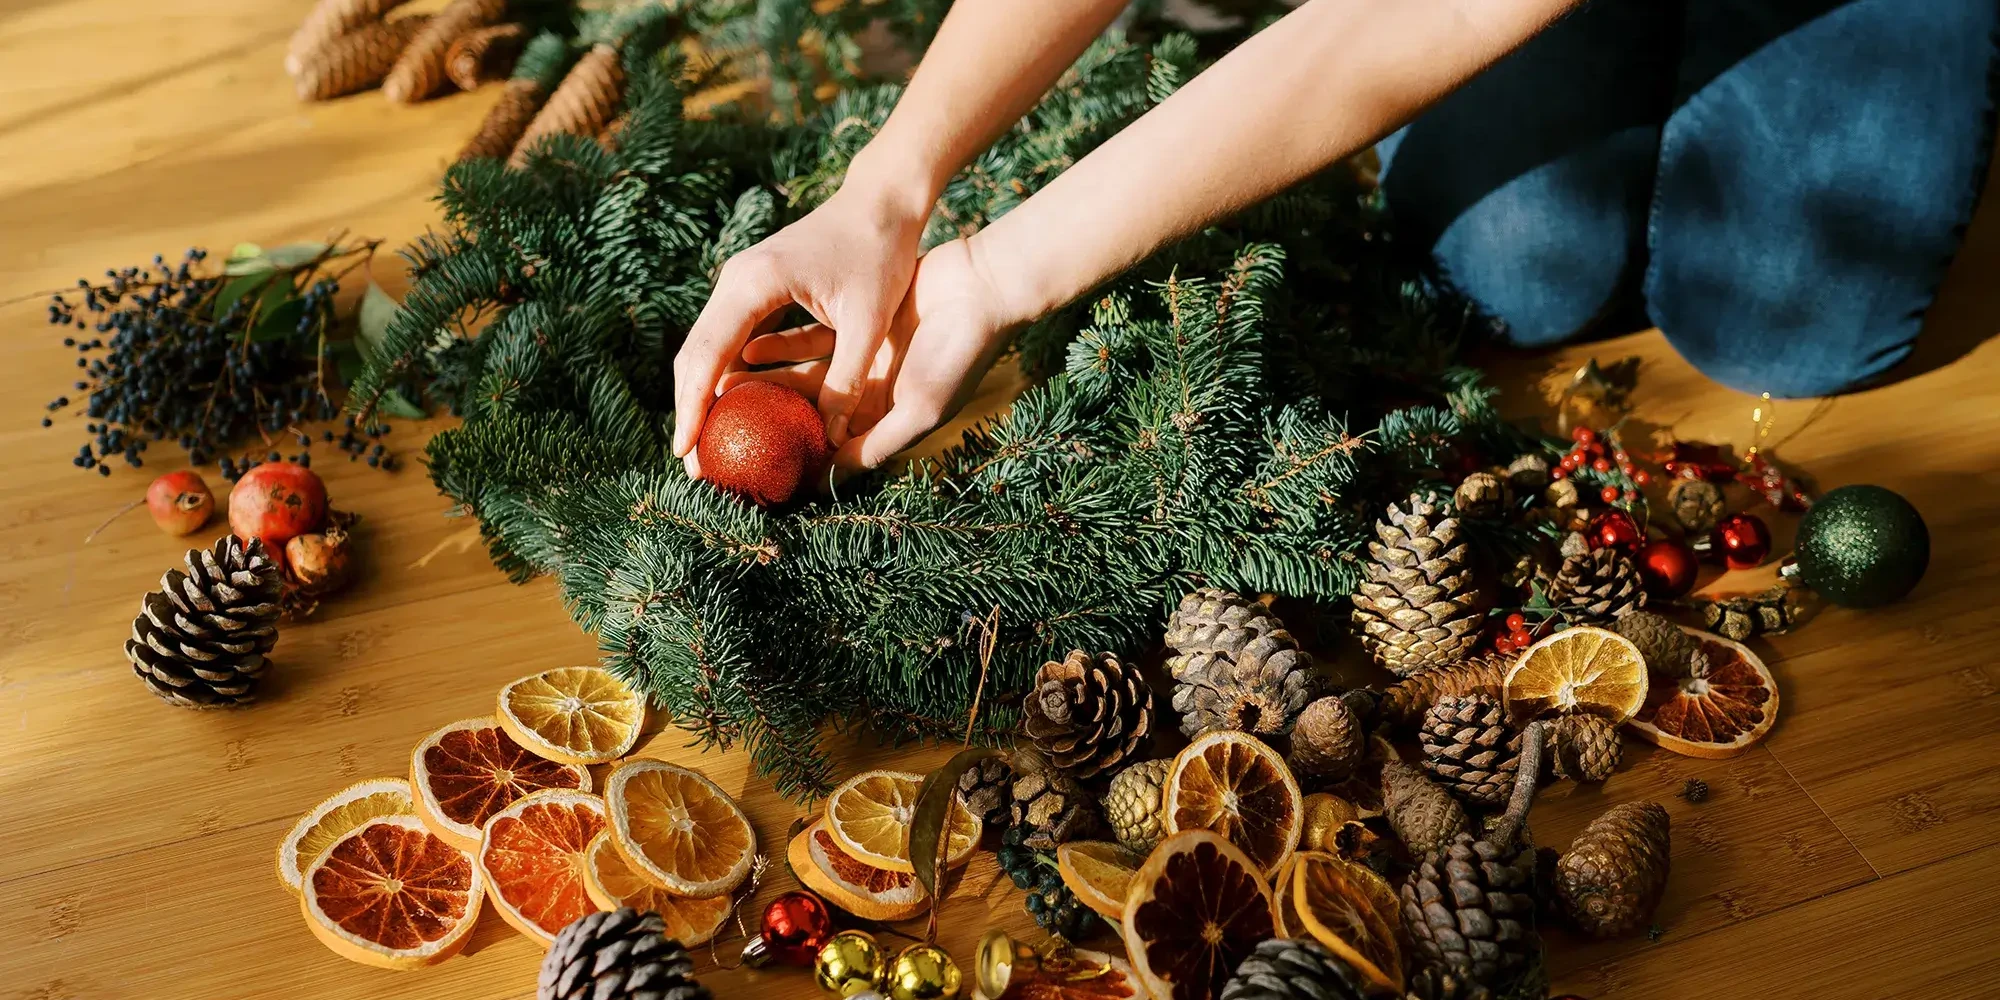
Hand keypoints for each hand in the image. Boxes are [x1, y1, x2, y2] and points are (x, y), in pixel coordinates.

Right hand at [672, 177, 929, 474]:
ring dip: (703, 395)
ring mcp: (741, 283)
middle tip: (693, 464)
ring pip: (707, 348)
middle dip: (689, 411)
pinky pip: (729, 338)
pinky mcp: (755, 289)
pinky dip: (725, 375)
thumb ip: (846, 381)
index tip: (684, 453)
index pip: (707, 356)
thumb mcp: (868, 322)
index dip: (692, 409)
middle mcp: (736, 281)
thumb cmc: (879, 253)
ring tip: (705, 445)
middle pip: (694, 355)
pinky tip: (733, 410)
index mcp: (754, 284)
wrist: (880, 201)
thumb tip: (828, 438)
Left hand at [720, 237, 1019, 471]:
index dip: (798, 463)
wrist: (982, 287)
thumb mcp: (918, 408)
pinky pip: (809, 341)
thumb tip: (825, 476)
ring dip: (768, 383)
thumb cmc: (958, 353)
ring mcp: (862, 361)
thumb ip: (874, 442)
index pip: (833, 453)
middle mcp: (870, 397)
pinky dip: (782, 346)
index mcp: (886, 422)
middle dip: (770, 424)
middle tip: (726, 433)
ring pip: (804, 379)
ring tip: (725, 390)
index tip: (758, 473)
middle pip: (810, 418)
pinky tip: (749, 350)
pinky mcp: (857, 326)